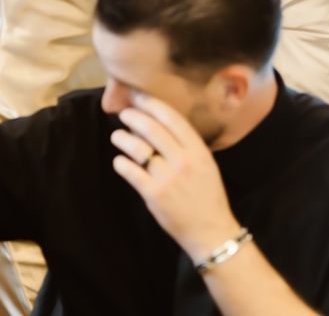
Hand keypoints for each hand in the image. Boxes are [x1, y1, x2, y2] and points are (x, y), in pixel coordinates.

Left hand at [109, 95, 241, 260]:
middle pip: (152, 129)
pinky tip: (120, 162)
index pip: (172, 118)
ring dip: (122, 138)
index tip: (139, 97)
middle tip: (124, 113)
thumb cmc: (207, 197)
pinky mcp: (153, 194)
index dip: (152, 104)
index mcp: (199, 152)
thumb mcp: (206, 165)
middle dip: (133, 117)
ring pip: (137, 148)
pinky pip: (130, 171)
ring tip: (117, 136)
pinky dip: (121, 163)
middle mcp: (183, 161)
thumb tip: (156, 125)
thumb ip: (186, 146)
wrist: (211, 232)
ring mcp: (167, 178)